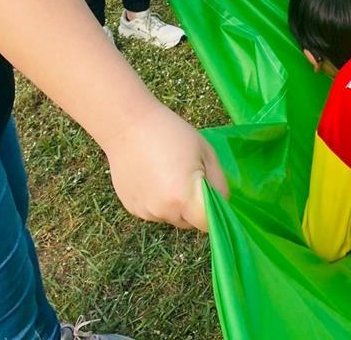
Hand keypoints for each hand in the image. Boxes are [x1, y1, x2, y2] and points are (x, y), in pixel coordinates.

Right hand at [103, 103, 229, 231]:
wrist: (128, 126)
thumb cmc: (173, 134)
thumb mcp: (206, 153)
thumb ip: (218, 183)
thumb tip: (222, 202)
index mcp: (184, 198)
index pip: (207, 224)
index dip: (215, 212)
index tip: (212, 193)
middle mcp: (163, 211)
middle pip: (189, 222)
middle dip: (194, 206)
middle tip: (189, 176)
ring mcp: (145, 212)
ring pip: (171, 216)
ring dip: (175, 204)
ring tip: (168, 173)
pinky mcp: (131, 209)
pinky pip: (154, 211)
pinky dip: (158, 200)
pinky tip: (153, 176)